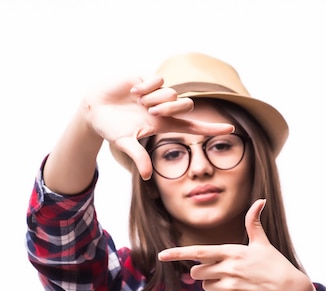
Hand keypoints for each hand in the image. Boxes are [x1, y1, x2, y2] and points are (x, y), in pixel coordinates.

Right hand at [84, 76, 233, 178]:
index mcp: (163, 124)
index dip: (211, 128)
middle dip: (172, 108)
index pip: (193, 126)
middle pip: (185, 105)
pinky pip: (157, 79)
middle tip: (152, 111)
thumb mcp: (124, 144)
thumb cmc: (111, 129)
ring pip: (171, 93)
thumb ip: (138, 157)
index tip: (231, 130)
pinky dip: (146, 86)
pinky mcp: (145, 78)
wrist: (94, 109)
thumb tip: (146, 176)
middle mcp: (163, 108)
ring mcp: (155, 93)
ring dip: (156, 98)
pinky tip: (133, 92)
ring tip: (139, 102)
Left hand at [158, 199, 312, 290]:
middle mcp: (228, 269)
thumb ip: (253, 223)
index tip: (161, 255)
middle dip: (203, 272)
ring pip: (206, 286)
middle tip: (222, 271)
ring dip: (215, 285)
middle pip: (197, 272)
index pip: (198, 252)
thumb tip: (260, 200)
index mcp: (231, 252)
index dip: (177, 254)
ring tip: (236, 282)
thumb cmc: (275, 265)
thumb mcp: (263, 243)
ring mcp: (229, 286)